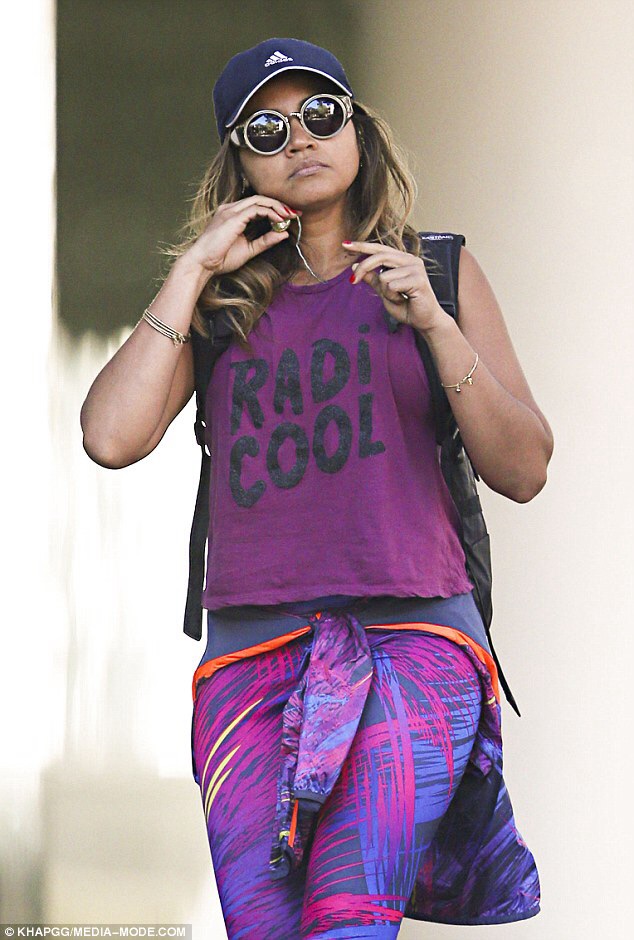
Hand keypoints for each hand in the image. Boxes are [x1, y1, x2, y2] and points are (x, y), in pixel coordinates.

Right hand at [182, 196, 301, 277]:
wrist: (202, 264)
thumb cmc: (220, 258)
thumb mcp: (249, 249)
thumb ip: (265, 241)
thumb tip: (284, 234)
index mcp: (232, 215)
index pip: (257, 204)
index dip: (275, 208)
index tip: (290, 217)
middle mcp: (231, 209)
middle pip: (260, 198)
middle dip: (280, 204)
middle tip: (296, 213)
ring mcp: (230, 211)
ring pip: (259, 200)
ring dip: (277, 207)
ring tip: (290, 215)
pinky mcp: (232, 217)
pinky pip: (256, 209)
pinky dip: (270, 212)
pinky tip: (279, 220)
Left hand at [343, 240, 448, 332]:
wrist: (425, 321)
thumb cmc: (407, 307)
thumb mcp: (384, 292)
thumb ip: (373, 279)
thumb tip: (355, 266)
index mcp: (403, 259)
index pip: (380, 249)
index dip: (362, 246)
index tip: (345, 244)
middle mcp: (410, 260)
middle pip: (379, 256)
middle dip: (364, 269)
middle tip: (353, 280)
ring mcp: (416, 268)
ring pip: (384, 276)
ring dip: (386, 292)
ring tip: (399, 298)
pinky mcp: (418, 279)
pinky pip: (391, 285)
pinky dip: (392, 296)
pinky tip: (404, 300)